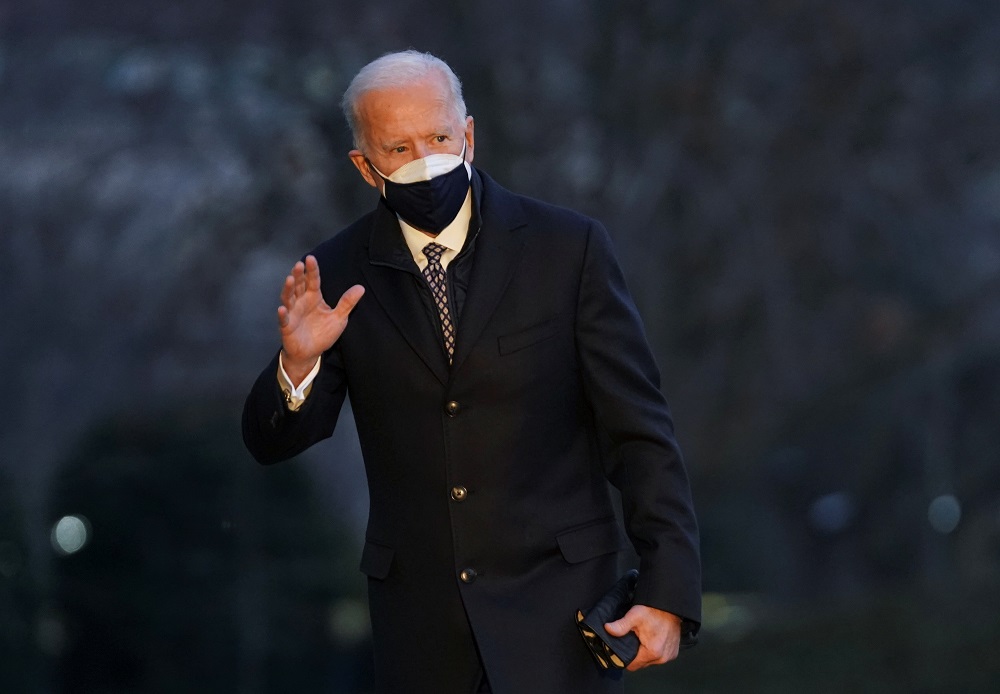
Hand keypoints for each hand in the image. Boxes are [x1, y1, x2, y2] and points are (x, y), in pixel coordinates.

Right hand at [277, 255, 363, 382]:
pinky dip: (283, 314)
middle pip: (298, 285)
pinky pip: (284, 319)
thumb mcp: (339, 318)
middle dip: (298, 275)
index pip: (313, 280)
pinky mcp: (287, 327)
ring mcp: (292, 313)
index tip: (311, 258)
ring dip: (288, 289)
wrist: (311, 353)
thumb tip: (361, 287)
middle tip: (299, 264)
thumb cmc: (323, 333)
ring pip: (288, 298)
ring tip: (290, 279)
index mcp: (313, 297)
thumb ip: (347, 303)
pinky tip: (283, 309)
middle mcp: (301, 302)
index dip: (312, 270)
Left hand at [604, 604, 681, 671]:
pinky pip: (659, 658)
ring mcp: (669, 656)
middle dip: (635, 655)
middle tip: (632, 641)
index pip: (632, 666)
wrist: (670, 606)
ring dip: (645, 653)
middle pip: (641, 664)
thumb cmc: (653, 610)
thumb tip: (607, 629)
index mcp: (652, 652)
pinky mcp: (673, 653)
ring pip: (650, 662)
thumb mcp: (634, 616)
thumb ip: (620, 625)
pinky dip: (654, 652)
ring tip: (642, 639)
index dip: (625, 658)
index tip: (623, 648)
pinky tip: (651, 640)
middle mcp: (662, 658)